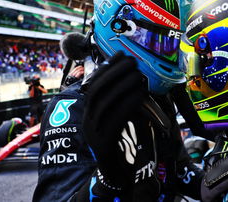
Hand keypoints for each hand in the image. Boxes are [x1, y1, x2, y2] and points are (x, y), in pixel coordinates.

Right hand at [83, 52, 143, 188]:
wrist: (114, 173)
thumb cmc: (120, 142)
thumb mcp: (120, 118)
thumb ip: (122, 102)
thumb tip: (136, 79)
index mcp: (89, 112)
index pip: (93, 84)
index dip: (107, 68)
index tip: (121, 54)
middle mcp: (87, 120)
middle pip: (96, 90)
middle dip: (114, 72)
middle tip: (133, 62)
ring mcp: (93, 132)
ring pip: (104, 102)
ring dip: (122, 85)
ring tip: (138, 75)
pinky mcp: (103, 142)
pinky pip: (115, 118)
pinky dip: (128, 103)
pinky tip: (140, 94)